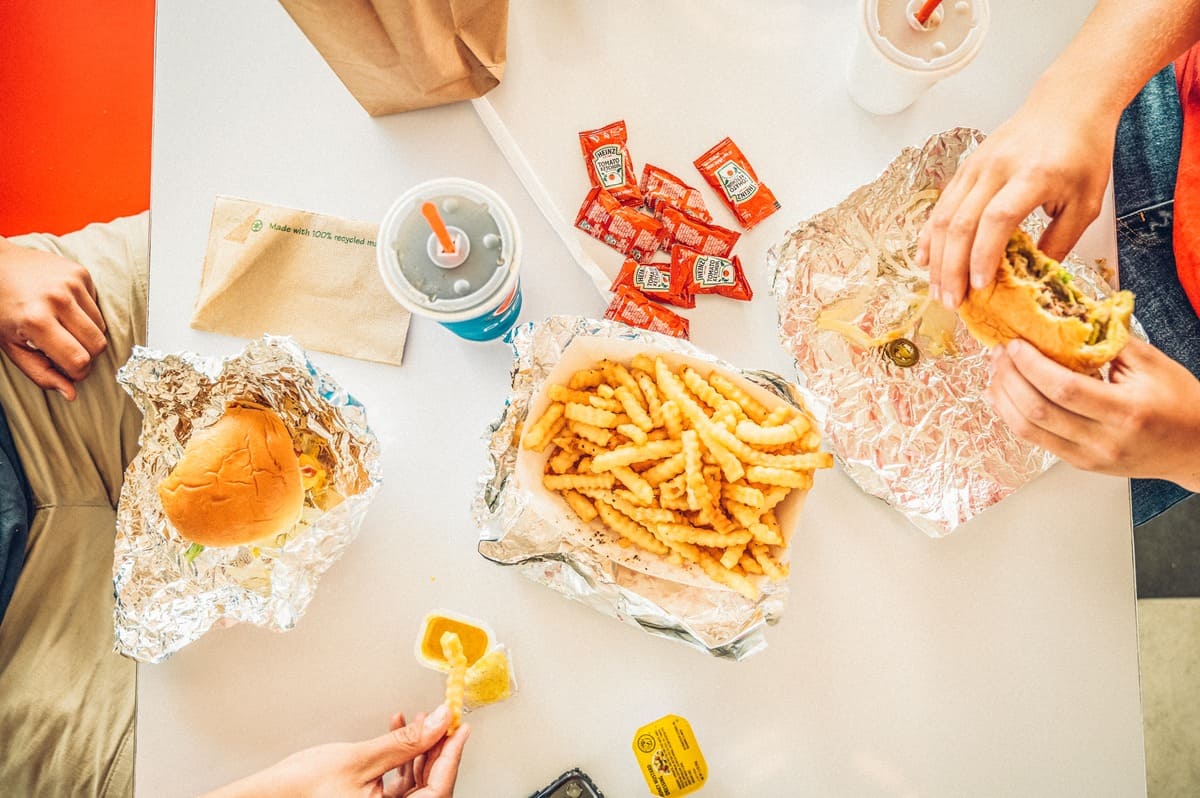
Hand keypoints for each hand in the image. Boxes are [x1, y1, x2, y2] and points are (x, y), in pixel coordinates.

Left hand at [0, 238, 107, 399]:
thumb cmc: (1, 309)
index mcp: (36, 321)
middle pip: (97, 345)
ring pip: (101, 327)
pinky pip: (98, 307)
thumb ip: (41, 373)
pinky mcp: (80, 274)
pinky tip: (65, 308)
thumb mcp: (12, 346)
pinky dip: (86, 314)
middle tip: (67, 350)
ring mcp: (71, 284)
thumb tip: (71, 394)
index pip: (79, 360)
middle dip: (87, 354)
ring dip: (87, 334)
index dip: (78, 373)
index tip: (69, 370)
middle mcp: (57, 299)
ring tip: (63, 327)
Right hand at [205, 704, 470, 797]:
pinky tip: (396, 731)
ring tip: (417, 720)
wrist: (267, 795)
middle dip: (436, 749)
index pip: (439, 790)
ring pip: (415, 784)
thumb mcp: (361, 758)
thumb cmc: (301, 786)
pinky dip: (400, 759)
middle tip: (442, 719)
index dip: (453, 755)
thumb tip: (441, 722)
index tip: (461, 728)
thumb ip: (406, 742)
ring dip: (418, 751)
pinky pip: (396, 785)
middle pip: (430, 787)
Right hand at [917, 81, 1117, 308]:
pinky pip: (940, 205)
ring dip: (937, 257)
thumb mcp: (1086, 202)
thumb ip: (1060, 242)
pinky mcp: (966, 168)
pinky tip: (925, 259)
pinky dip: (929, 235)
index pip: (998, 218)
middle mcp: (998, 169)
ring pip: (944, 216)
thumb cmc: (1082, 153)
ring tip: (938, 290)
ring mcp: (976, 166)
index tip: (980, 287)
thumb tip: (1032, 281)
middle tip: (952, 301)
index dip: (984, 255)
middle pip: (961, 222)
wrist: (1068, 104)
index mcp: (1034, 175)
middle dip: (952, 268)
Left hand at [986, 337, 1199, 490]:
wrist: (1196, 449)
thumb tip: (1067, 317)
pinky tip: (1003, 397)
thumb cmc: (1180, 402)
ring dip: (1003, 399)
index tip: (1015, 344)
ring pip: (1029, 431)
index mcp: (1126, 411)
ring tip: (995, 372)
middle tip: (998, 353)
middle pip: (1038, 412)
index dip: (1031, 366)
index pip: (1064, 389)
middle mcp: (1104, 440)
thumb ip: (1109, 341)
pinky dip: (1013, 417)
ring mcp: (1089, 457)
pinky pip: (1037, 441)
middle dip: (1009, 379)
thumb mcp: (1152, 364)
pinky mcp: (1080, 464)